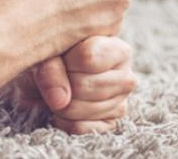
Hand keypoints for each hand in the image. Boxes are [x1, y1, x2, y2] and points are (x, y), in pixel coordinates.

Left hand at [14, 36, 135, 133]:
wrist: (55, 75)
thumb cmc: (58, 55)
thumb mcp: (50, 51)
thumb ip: (51, 69)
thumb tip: (60, 101)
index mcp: (120, 50)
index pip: (88, 57)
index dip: (66, 59)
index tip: (61, 57)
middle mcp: (127, 78)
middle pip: (83, 85)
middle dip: (60, 83)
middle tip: (56, 77)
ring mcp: (120, 104)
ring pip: (79, 109)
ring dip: (58, 103)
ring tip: (58, 92)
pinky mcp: (109, 124)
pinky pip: (78, 127)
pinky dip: (61, 120)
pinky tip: (61, 108)